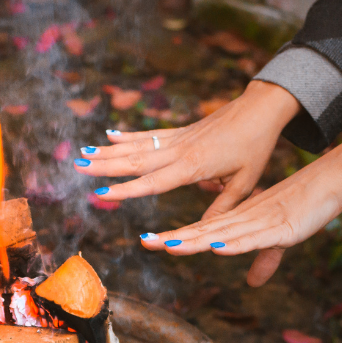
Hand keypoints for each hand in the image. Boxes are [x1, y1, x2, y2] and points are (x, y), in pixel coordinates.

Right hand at [73, 80, 301, 216]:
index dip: (128, 189)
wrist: (263, 109)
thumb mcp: (245, 183)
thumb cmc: (256, 147)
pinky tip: (110, 134)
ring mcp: (178, 139)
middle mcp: (180, 151)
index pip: (154, 181)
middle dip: (106, 165)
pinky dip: (129, 135)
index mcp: (193, 166)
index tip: (103, 192)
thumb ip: (222, 207)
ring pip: (138, 147)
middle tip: (78, 167)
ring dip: (109, 151)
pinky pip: (150, 134)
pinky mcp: (181, 131)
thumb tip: (207, 234)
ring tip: (83, 153)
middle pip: (136, 161)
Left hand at [140, 138, 341, 285]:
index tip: (149, 241)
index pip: (200, 231)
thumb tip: (252, 282)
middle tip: (144, 242)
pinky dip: (235, 244)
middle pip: (203, 231)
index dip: (175, 237)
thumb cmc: (304, 204)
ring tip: (170, 245)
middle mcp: (243, 220)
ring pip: (222, 234)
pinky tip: (217, 246)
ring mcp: (260, 223)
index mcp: (239, 221)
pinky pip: (254, 238)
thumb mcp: (280, 238)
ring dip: (197, 240)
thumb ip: (264, 260)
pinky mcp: (281, 228)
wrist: (332, 179)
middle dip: (174, 238)